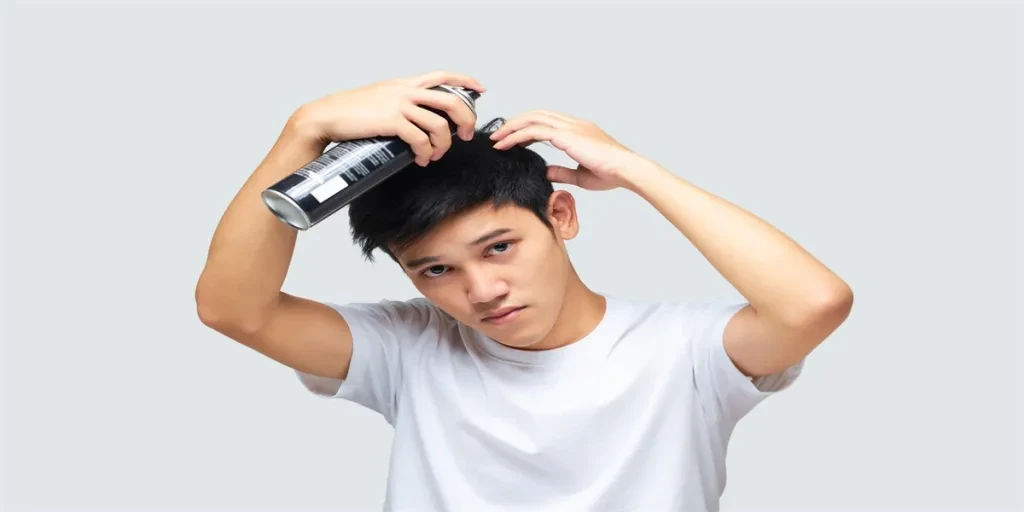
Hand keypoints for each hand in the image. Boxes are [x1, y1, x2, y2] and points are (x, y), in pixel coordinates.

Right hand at [289, 71, 486, 165]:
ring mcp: (400, 105)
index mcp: (405, 83)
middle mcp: (406, 91)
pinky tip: (422, 159)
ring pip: (440, 125)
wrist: (326, 116)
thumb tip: (419, 117)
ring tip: (435, 156)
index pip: (443, 75)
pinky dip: (426, 153)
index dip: (466, 81)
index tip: (480, 90)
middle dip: (466, 121)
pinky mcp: (392, 122)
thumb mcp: (380, 97)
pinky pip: (421, 140)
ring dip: (443, 145)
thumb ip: (401, 102)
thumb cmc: (350, 112)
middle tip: (465, 136)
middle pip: (451, 102)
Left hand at [488, 110, 649, 190]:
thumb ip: (563, 171)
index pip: (547, 122)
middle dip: (515, 123)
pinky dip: (516, 135)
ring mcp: (570, 127)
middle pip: (536, 115)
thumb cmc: (611, 173)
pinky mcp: (566, 135)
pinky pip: (534, 130)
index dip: (528, 127)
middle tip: (499, 136)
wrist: (626, 169)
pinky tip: (505, 144)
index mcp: (579, 130)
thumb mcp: (581, 175)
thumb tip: (547, 172)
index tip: (515, 139)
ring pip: (532, 119)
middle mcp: (573, 124)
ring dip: (511, 127)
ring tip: (497, 139)